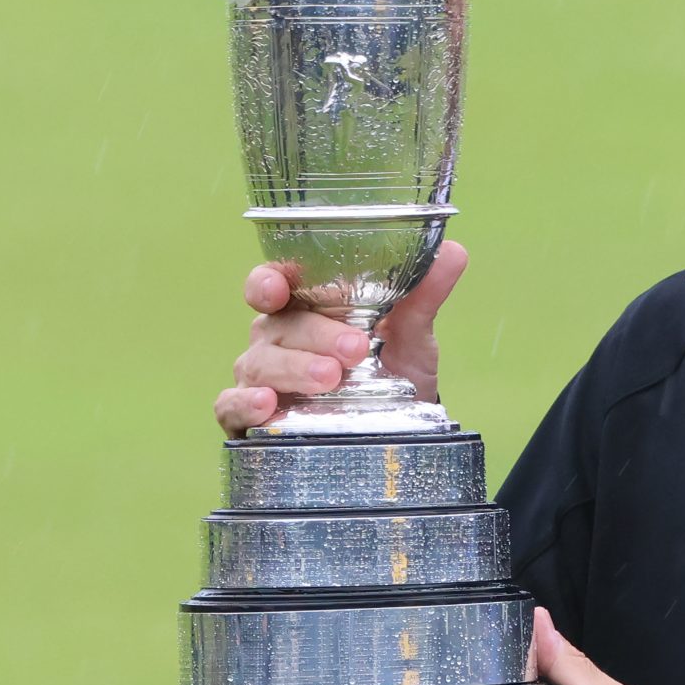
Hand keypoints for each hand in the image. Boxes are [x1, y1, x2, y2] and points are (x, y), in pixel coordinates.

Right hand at [213, 239, 468, 436]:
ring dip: (292, 369)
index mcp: (305, 309)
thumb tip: (452, 252)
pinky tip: (266, 404)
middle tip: (354, 350)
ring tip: (330, 379)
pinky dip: (244, 404)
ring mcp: (259, 377)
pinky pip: (232, 406)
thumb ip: (423, 297)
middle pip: (277, 327)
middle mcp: (276, 339)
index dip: (267, 282)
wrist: (399, 432)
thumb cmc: (392, 373)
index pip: (272, 285)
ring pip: (258, 364)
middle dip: (314, 336)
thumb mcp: (413, 338)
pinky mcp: (249, 418)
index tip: (277, 287)